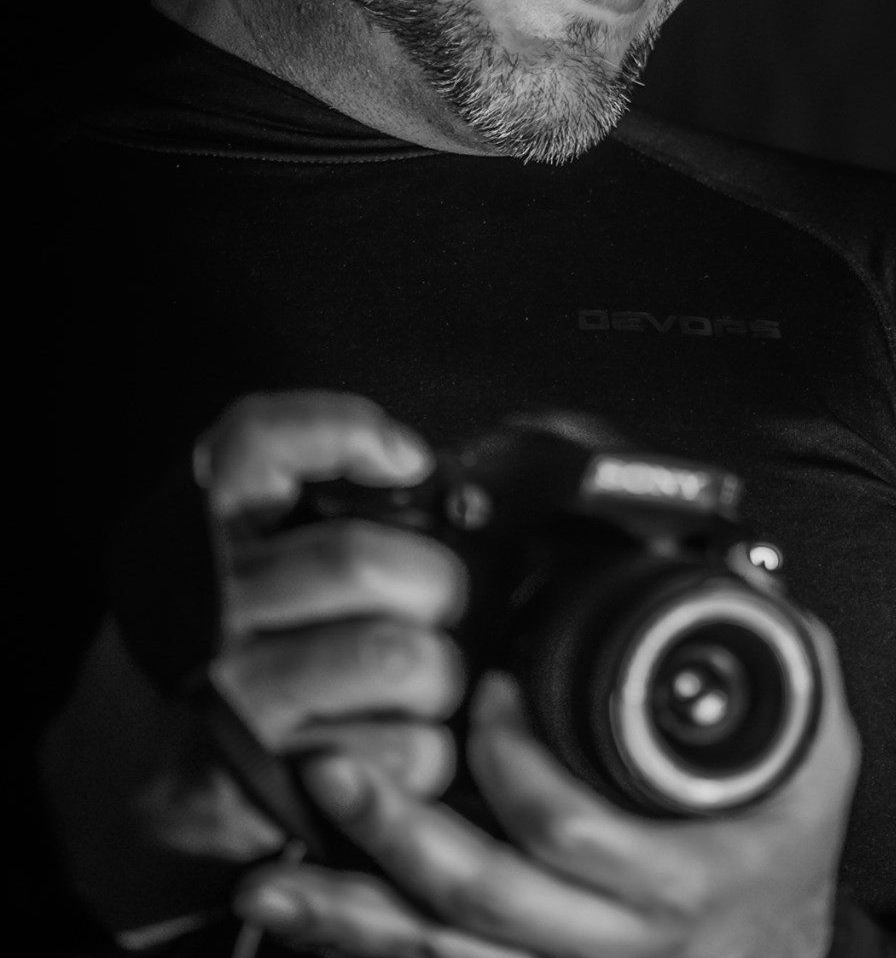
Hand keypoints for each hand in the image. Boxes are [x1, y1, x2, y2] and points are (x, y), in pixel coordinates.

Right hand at [39, 391, 466, 936]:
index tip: (412, 462)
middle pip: (361, 561)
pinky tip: (394, 748)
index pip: (259, 441)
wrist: (132, 779)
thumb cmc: (238, 643)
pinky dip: (426, 752)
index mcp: (196, 530)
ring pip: (395, 656)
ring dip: (440, 674)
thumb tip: (426, 473)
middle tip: (441, 606)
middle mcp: (197, 606)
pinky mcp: (238, 785)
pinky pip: (395, 751)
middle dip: (439, 583)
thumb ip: (323, 505)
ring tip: (424, 683)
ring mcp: (214, 697)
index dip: (346, 432)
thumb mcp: (249, 554)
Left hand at [233, 628, 860, 957]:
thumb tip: (742, 582)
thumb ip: (788, 660)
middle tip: (332, 770)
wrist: (779, 943)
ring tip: (274, 876)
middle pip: (484, 901)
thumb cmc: (787, 845)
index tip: (487, 694)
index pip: (573, 829)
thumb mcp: (814, 751)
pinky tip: (299, 920)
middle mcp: (614, 940)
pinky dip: (363, 954)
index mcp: (676, 873)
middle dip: (398, 837)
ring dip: (353, 917)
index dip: (516, 765)